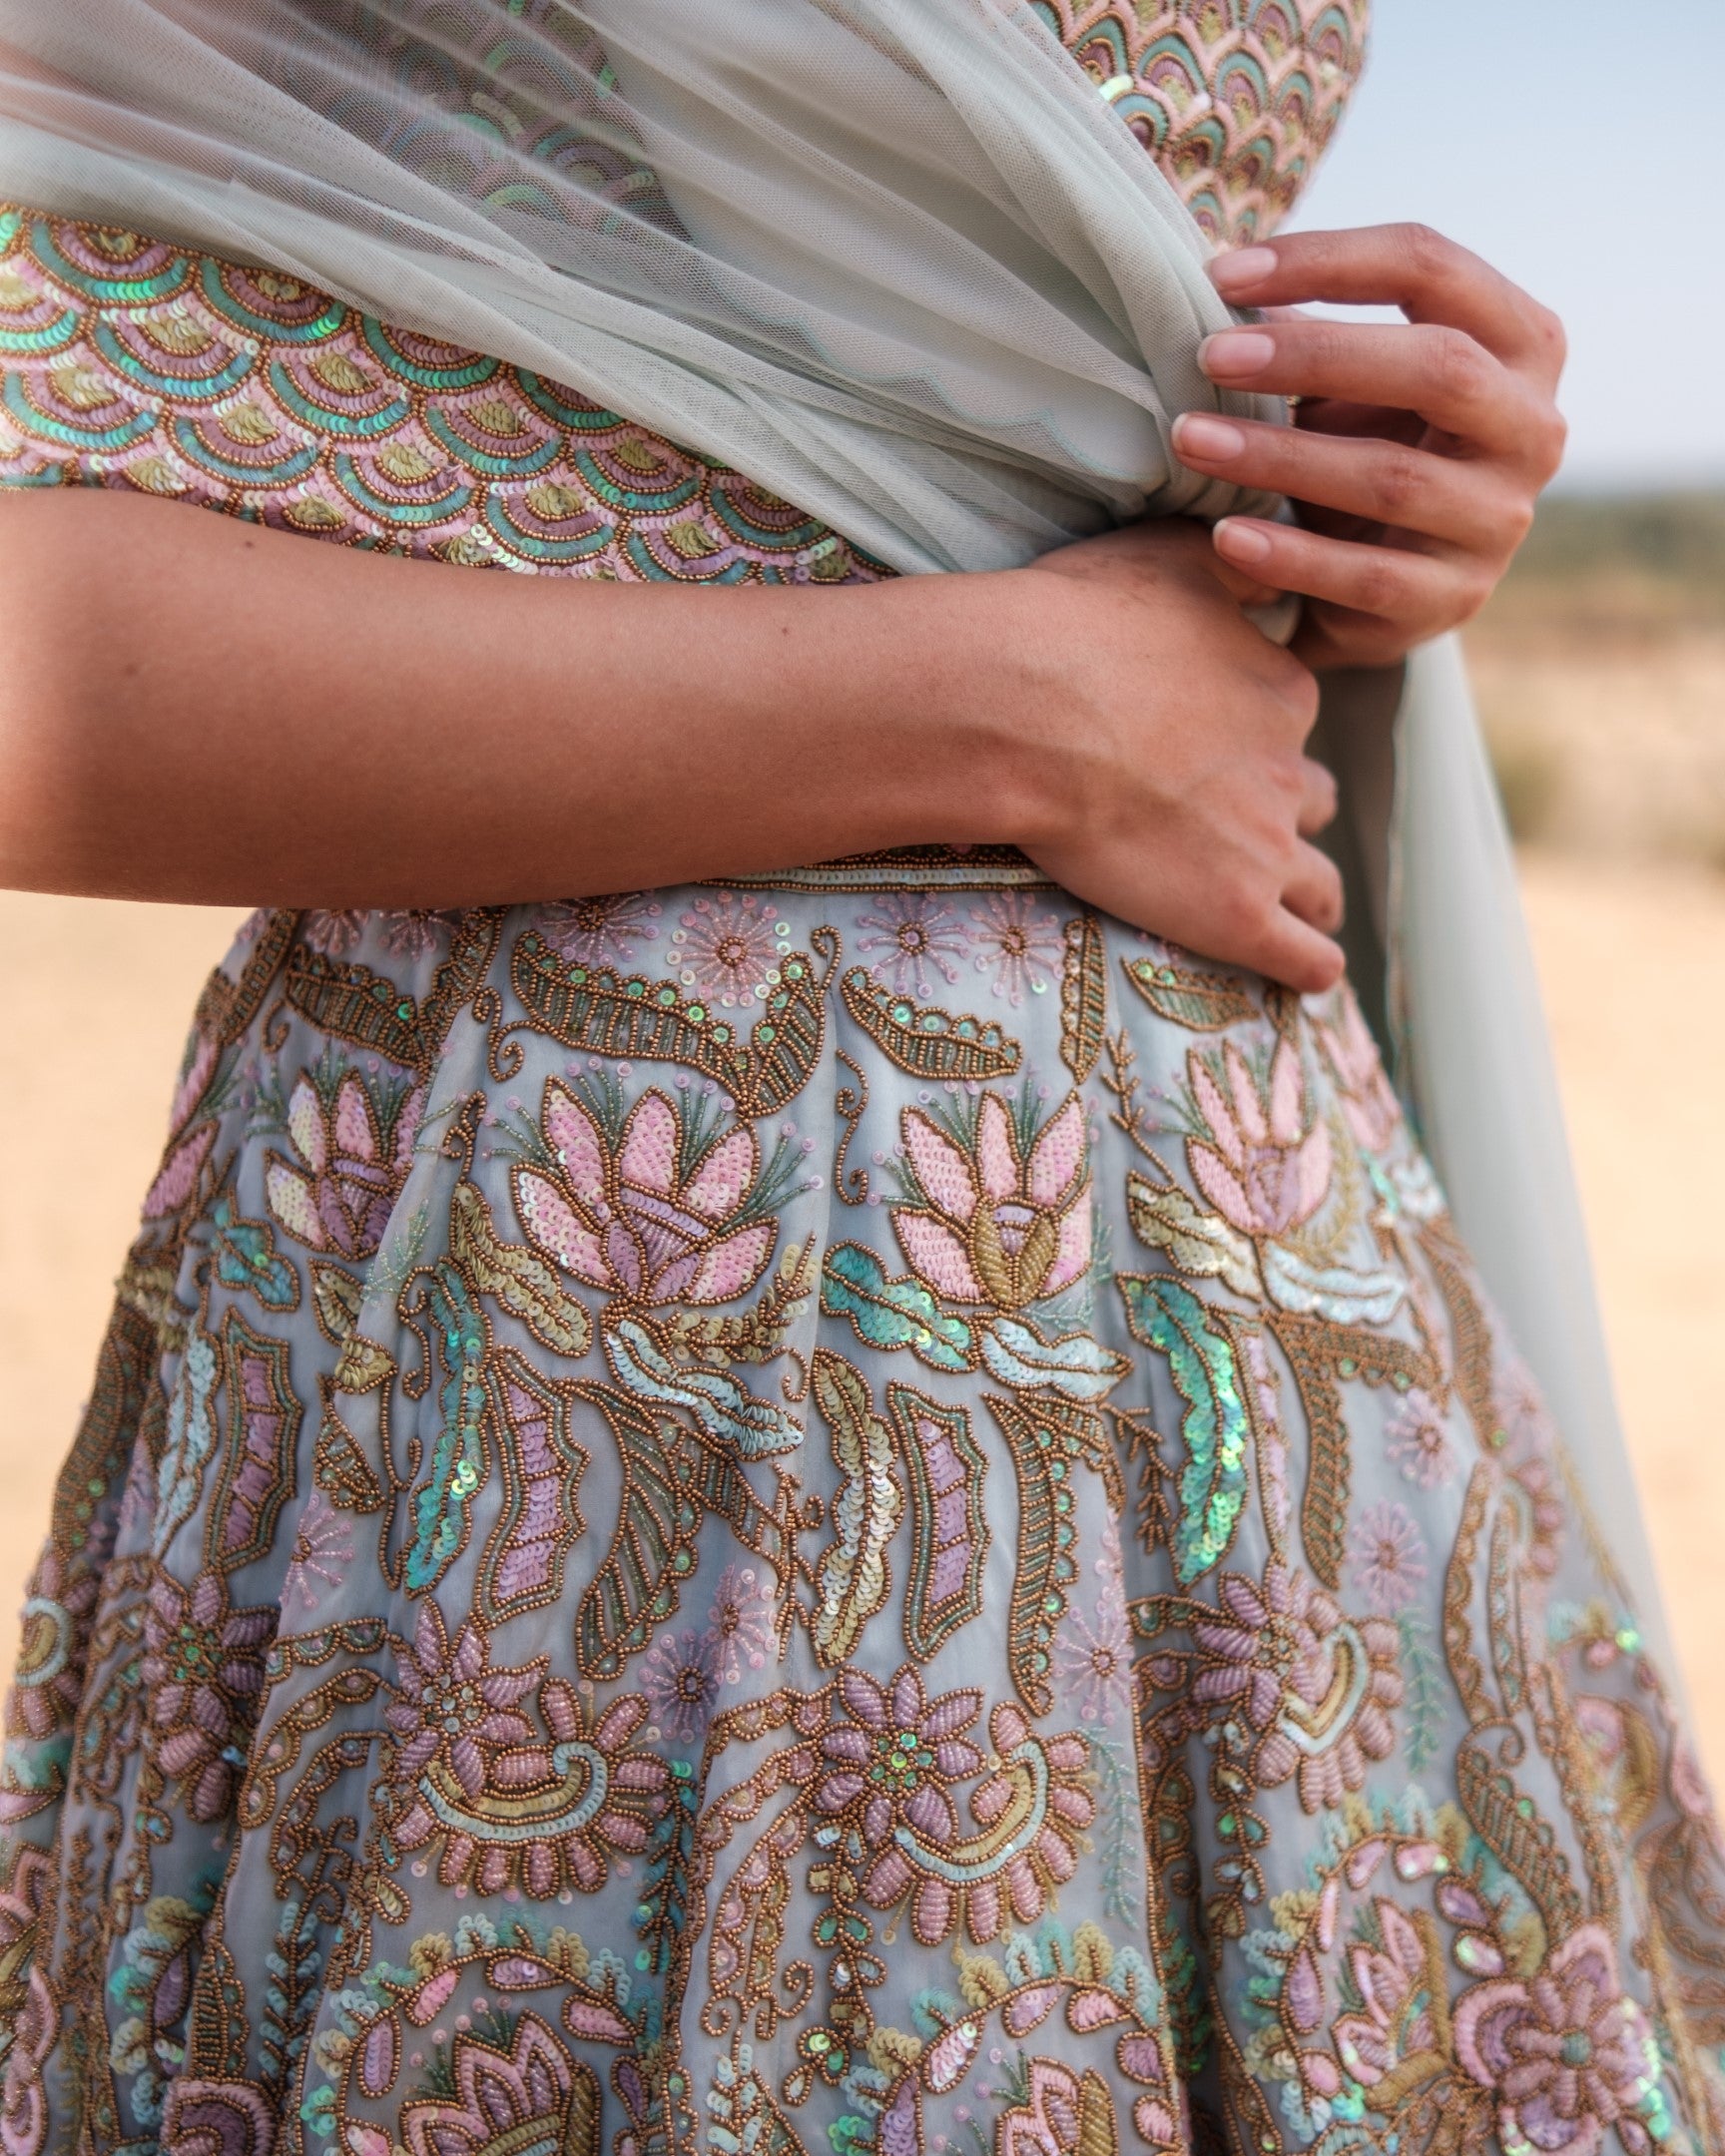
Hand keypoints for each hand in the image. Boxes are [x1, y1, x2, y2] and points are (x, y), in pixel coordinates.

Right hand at [989, 519, 1343, 992]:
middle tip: (1226, 825)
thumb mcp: (1167, 553)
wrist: (1024, 709)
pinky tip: (1300, 975)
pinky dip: (1311, 968)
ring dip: (1306, 892)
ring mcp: (1266, 848)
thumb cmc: (1075, 623)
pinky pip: (1309, 960)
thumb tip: (1260, 552)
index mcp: (1280, 689)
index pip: (1287, 721)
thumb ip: (1227, 560)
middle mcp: (1288, 768)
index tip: (1202, 745)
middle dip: (1281, 812)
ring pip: (1320, 883)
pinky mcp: (1237, 916)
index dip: (1250, 735)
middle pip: (1308, 799)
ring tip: (1282, 909)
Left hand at [1168, 223, 1566, 670]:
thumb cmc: (1367, 446)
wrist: (1387, 585)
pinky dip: (1290, 555)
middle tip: (1208, 356)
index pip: (1431, 267)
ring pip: (1394, 479)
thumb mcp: (1349, 380)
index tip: (1222, 273)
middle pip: (1438, 366)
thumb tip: (1215, 275)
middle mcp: (1532, 426)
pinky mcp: (1456, 598)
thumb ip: (1305, 328)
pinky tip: (1224, 535)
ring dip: (1280, 456)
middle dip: (1313, 355)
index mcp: (1520, 341)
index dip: (1326, 260)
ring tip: (1190, 438)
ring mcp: (1501, 519)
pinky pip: (1368, 577)